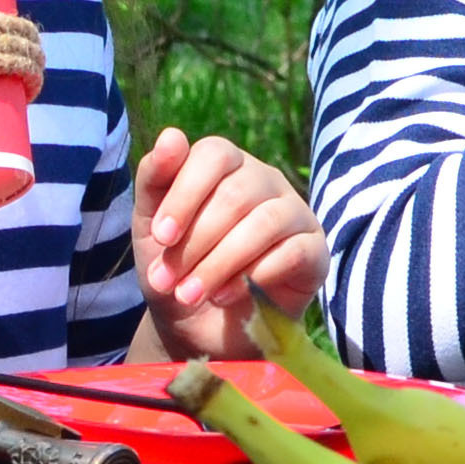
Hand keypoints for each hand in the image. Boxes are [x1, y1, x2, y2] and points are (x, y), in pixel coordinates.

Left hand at [130, 127, 326, 359]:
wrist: (198, 328)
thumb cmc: (176, 266)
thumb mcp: (150, 227)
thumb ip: (155, 178)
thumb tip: (171, 136)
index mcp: (226, 165)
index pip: (214, 153)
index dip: (185, 193)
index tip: (161, 237)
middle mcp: (264, 180)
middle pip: (237, 193)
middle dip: (196, 242)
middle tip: (168, 281)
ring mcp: (294, 213)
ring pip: (265, 222)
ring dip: (220, 263)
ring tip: (191, 294)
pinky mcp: (314, 251)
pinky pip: (294, 252)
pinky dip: (253, 277)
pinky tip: (225, 297)